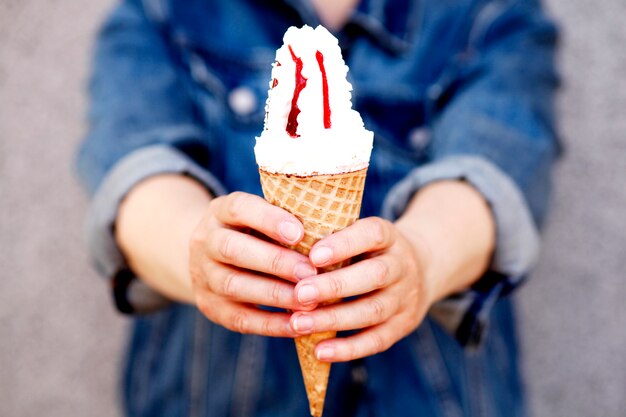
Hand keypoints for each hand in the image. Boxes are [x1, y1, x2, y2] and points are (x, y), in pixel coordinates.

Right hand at [189, 192, 317, 336]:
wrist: (213, 258)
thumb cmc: (256, 233)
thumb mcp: (263, 218)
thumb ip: (288, 222)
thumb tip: (332, 235)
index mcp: (220, 211)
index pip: (238, 207)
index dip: (268, 219)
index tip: (299, 233)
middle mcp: (205, 240)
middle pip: (232, 249)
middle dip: (275, 262)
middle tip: (311, 273)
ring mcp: (202, 275)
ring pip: (233, 285)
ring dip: (275, 295)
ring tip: (309, 301)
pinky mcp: (211, 307)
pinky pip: (240, 318)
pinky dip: (271, 323)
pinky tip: (298, 324)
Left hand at [288, 217, 431, 361]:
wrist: (421, 268)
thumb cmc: (368, 249)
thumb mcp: (357, 233)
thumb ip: (329, 236)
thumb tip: (280, 242)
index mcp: (388, 236)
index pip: (372, 234)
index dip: (344, 244)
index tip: (313, 255)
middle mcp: (402, 265)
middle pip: (374, 275)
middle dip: (335, 286)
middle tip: (300, 294)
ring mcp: (405, 297)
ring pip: (373, 310)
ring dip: (334, 319)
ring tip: (299, 324)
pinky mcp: (403, 325)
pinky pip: (377, 340)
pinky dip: (347, 349)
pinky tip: (319, 351)